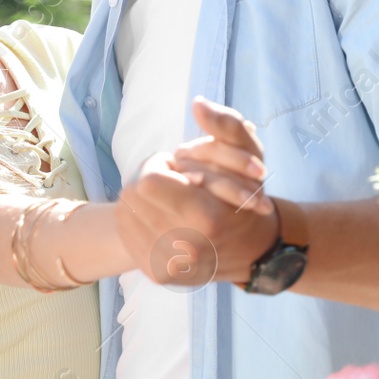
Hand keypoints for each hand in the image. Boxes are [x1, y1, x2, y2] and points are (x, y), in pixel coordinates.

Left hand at [117, 99, 277, 285]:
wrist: (253, 252)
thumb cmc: (248, 200)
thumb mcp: (249, 156)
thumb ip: (227, 126)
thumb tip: (199, 104)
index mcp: (208, 219)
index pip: (149, 180)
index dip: (160, 166)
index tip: (178, 169)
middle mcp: (184, 249)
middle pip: (132, 195)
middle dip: (150, 182)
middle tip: (175, 185)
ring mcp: (168, 266)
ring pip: (125, 214)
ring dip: (143, 201)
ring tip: (170, 203)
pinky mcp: (156, 275)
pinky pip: (127, 235)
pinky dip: (139, 221)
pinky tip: (162, 219)